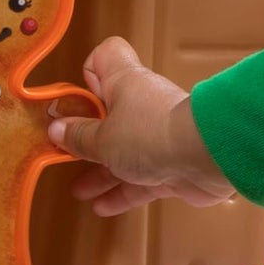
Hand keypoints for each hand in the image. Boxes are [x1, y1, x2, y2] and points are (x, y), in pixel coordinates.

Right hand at [48, 37, 234, 215]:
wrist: (205, 157)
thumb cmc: (150, 134)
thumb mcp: (102, 139)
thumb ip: (79, 137)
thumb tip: (58, 128)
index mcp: (123, 83)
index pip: (105, 57)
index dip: (88, 73)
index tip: (75, 100)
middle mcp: (141, 104)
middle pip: (110, 113)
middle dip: (89, 135)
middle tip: (70, 151)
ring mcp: (158, 135)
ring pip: (124, 151)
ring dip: (102, 172)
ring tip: (81, 189)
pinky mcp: (172, 164)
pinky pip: (142, 178)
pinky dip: (123, 192)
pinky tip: (103, 206)